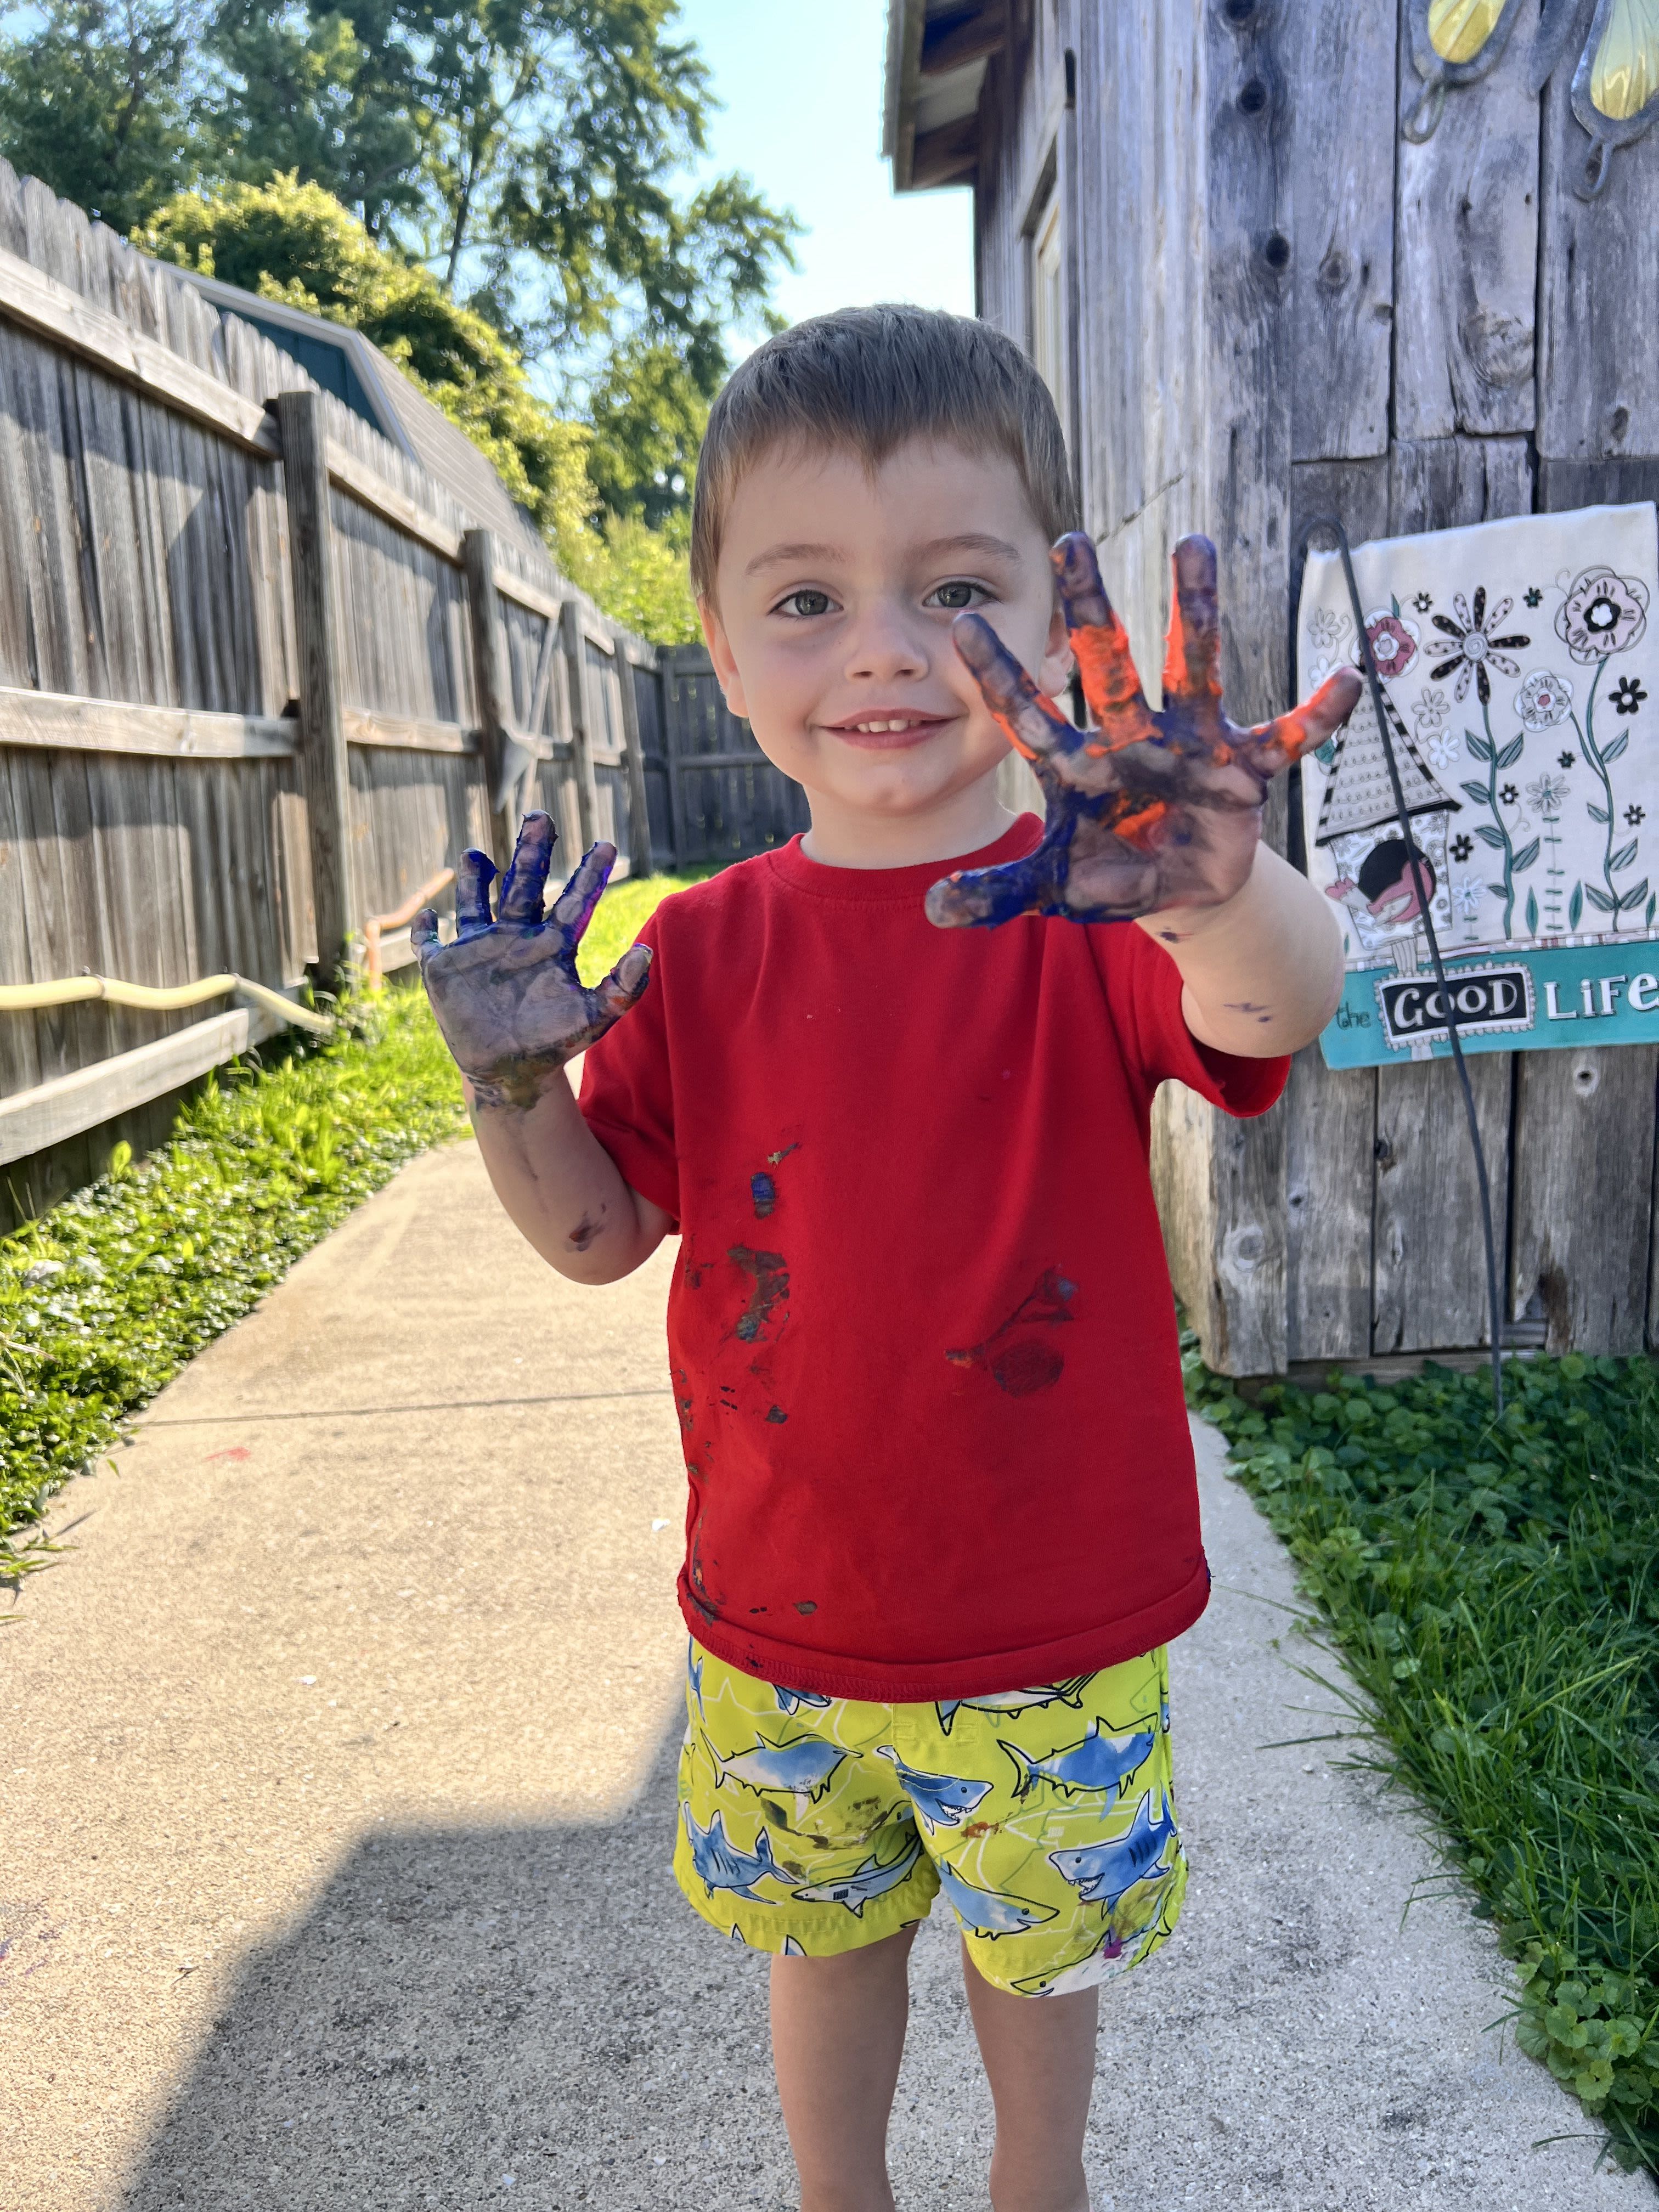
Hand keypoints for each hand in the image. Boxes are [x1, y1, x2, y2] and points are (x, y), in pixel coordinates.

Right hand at [412, 812, 651, 1107]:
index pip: (574, 901)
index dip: (590, 874)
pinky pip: (429, 943)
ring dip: (475, 877)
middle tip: (541, 816)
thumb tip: (648, 951)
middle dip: (532, 851)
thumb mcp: (595, 1018)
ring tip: (477, 854)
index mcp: (552, 944)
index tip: (608, 845)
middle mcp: (516, 936)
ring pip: (475, 901)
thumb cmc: (554, 1043)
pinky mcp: (444, 969)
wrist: (512, 1073)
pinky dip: (425, 930)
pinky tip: (431, 917)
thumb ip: (623, 987)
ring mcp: (479, 948)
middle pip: (525, 884)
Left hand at [925, 534, 1360, 927]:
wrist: (1174, 889)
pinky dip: (1317, 716)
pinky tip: (1347, 681)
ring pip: (1191, 668)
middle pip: (1105, 666)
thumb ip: (999, 895)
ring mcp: (1189, 746)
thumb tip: (935, 911)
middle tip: (1070, 539)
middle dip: (1090, 607)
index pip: (1028, 715)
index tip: (964, 626)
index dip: (999, 676)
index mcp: (1078, 766)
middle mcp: (1131, 739)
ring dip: (1194, 613)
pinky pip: (1287, 739)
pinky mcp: (1242, 769)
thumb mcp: (1052, 890)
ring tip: (1195, 546)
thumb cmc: (1107, 873)